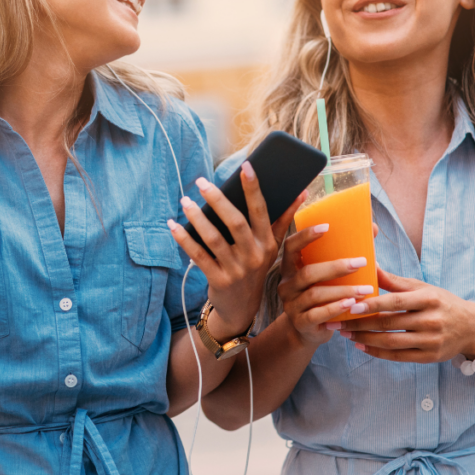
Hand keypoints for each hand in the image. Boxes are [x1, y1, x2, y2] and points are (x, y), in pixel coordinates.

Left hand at [167, 162, 302, 340]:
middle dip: (218, 200)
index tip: (245, 166)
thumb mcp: (272, 246)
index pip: (261, 210)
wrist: (242, 308)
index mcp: (268, 243)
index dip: (254, 188)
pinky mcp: (218, 280)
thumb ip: (284, 218)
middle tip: (201, 182)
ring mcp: (236, 269)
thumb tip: (301, 191)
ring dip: (198, 218)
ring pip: (214, 239)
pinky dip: (185, 239)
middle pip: (236, 222)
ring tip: (185, 201)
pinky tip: (173, 225)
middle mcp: (254, 255)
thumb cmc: (255, 267)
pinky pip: (199, 256)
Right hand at [276, 223, 371, 347]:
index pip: (291, 246)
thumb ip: (344, 253)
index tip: (327, 227)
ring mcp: (291, 305)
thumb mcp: (327, 276)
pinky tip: (352, 304)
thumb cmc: (322, 296)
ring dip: (343, 291)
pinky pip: (317, 314)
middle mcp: (286, 284)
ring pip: (315, 294)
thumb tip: (372, 228)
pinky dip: (336, 308)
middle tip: (361, 263)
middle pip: (308, 272)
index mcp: (290, 267)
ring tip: (366, 289)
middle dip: (336, 267)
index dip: (305, 235)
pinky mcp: (300, 322)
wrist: (307, 330)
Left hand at [334, 267, 474, 362]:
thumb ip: (394, 281)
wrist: (472, 327)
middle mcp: (432, 320)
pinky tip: (361, 346)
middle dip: (359, 324)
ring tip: (345, 334)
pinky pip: (399, 356)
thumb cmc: (440, 302)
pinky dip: (377, 352)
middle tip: (336, 321)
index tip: (350, 305)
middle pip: (389, 324)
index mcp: (429, 299)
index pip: (395, 302)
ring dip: (364, 339)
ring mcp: (432, 341)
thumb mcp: (421, 287)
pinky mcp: (430, 357)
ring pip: (391, 342)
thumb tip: (368, 265)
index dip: (372, 304)